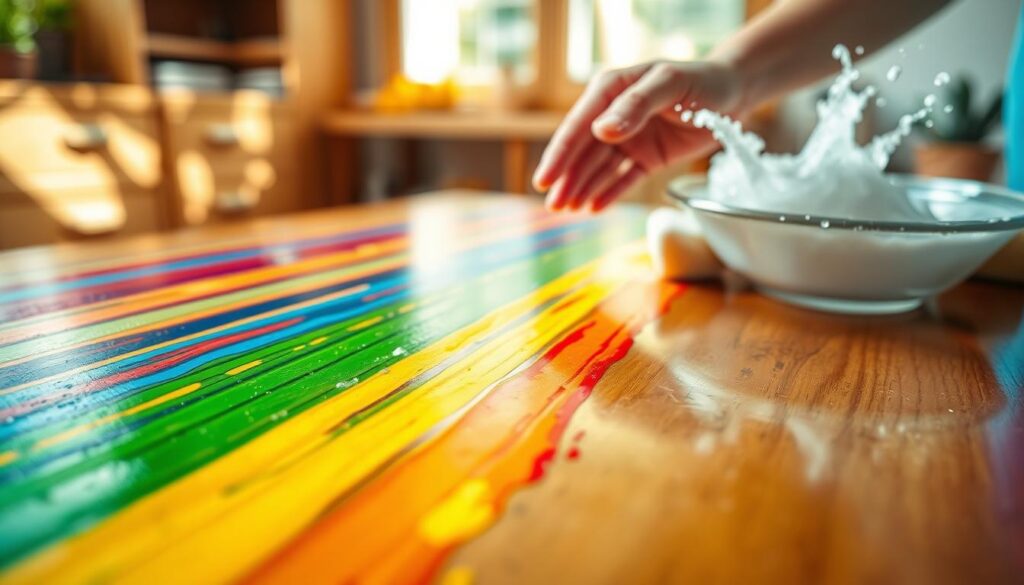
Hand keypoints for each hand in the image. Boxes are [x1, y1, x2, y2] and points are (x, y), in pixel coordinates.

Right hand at [533, 60, 744, 211]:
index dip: (560, 153)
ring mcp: (629, 139)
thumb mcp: (670, 84)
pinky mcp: (646, 158)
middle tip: (552, 205)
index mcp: (611, 90)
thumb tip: (601, 131)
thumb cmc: (703, 80)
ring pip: (599, 168)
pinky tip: (592, 208)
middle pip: (583, 151)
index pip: (579, 124)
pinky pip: (623, 179)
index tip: (545, 178)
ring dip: (582, 188)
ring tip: (567, 210)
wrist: (734, 93)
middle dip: (566, 178)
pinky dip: (608, 193)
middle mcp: (614, 115)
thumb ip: (637, 105)